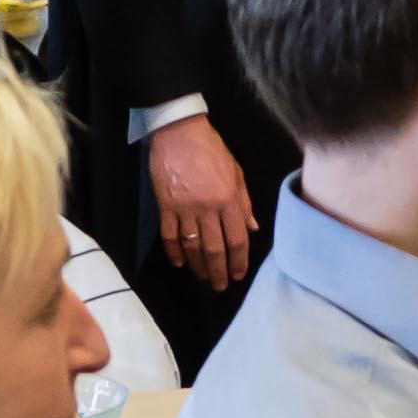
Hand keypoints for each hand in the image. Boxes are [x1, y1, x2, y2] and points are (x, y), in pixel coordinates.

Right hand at [149, 115, 256, 288]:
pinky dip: (174, 252)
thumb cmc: (211, 149)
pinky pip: (170, 236)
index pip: (237, 239)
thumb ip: (244, 202)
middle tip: (220, 286)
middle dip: (219, 271)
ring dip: (198, 266)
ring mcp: (185, 208)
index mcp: (229, 199)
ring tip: (202, 277)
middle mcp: (208, 208)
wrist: (178, 132)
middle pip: (215, 249)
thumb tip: (252, 228)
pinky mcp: (165, 206)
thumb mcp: (236, 172)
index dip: (238, 261)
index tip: (238, 274)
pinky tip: (180, 263)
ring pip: (192, 246)